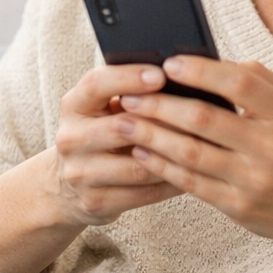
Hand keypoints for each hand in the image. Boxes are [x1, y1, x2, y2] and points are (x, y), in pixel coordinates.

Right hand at [53, 64, 184, 226]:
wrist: (68, 187)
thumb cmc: (101, 133)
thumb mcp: (103, 107)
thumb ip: (131, 90)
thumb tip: (183, 70)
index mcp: (74, 105)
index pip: (96, 84)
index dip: (128, 77)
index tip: (162, 74)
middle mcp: (70, 138)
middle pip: (120, 126)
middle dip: (162, 120)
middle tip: (198, 114)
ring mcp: (80, 173)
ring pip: (137, 165)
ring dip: (173, 156)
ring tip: (204, 145)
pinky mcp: (95, 201)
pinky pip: (144, 193)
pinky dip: (172, 182)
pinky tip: (194, 172)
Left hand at [114, 56, 272, 256]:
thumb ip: (261, 80)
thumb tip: (215, 59)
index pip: (239, 84)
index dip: (201, 71)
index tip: (168, 62)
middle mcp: (271, 146)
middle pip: (204, 119)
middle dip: (160, 105)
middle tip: (130, 95)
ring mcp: (254, 179)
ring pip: (191, 153)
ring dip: (151, 136)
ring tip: (123, 122)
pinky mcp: (239, 206)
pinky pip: (191, 183)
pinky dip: (162, 166)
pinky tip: (142, 152)